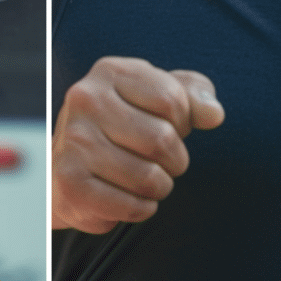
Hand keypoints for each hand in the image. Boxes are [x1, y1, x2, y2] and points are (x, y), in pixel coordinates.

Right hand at [52, 56, 223, 234]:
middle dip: (174, 160)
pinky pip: (132, 206)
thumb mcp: (159, 98)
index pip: (172, 99)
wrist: (66, 166)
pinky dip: (140, 209)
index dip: (182, 122)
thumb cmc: (123, 127)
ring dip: (159, 187)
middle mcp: (85, 99)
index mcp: (110, 72)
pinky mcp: (70, 182)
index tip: (166, 126)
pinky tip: (125, 196)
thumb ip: (193, 95)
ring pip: (150, 178)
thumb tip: (214, 114)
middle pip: (162, 139)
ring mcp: (73, 141)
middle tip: (159, 160)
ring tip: (142, 179)